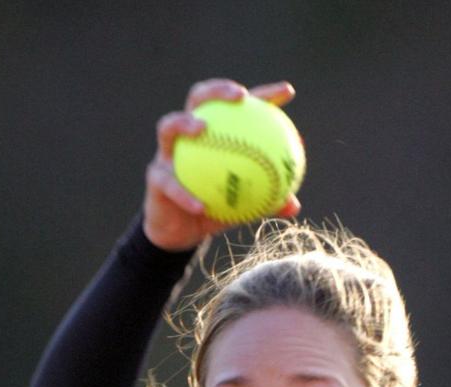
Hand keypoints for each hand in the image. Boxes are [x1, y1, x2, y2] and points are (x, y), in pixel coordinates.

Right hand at [142, 78, 300, 250]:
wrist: (181, 233)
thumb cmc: (214, 210)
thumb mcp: (244, 208)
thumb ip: (267, 202)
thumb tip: (294, 205)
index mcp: (215, 135)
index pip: (238, 108)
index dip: (262, 95)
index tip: (287, 92)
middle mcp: (188, 137)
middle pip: (199, 98)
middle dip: (218, 89)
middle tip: (240, 96)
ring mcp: (168, 154)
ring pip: (169, 127)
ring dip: (184, 122)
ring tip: (201, 127)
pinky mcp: (155, 178)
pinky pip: (170, 184)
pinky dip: (184, 194)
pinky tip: (199, 205)